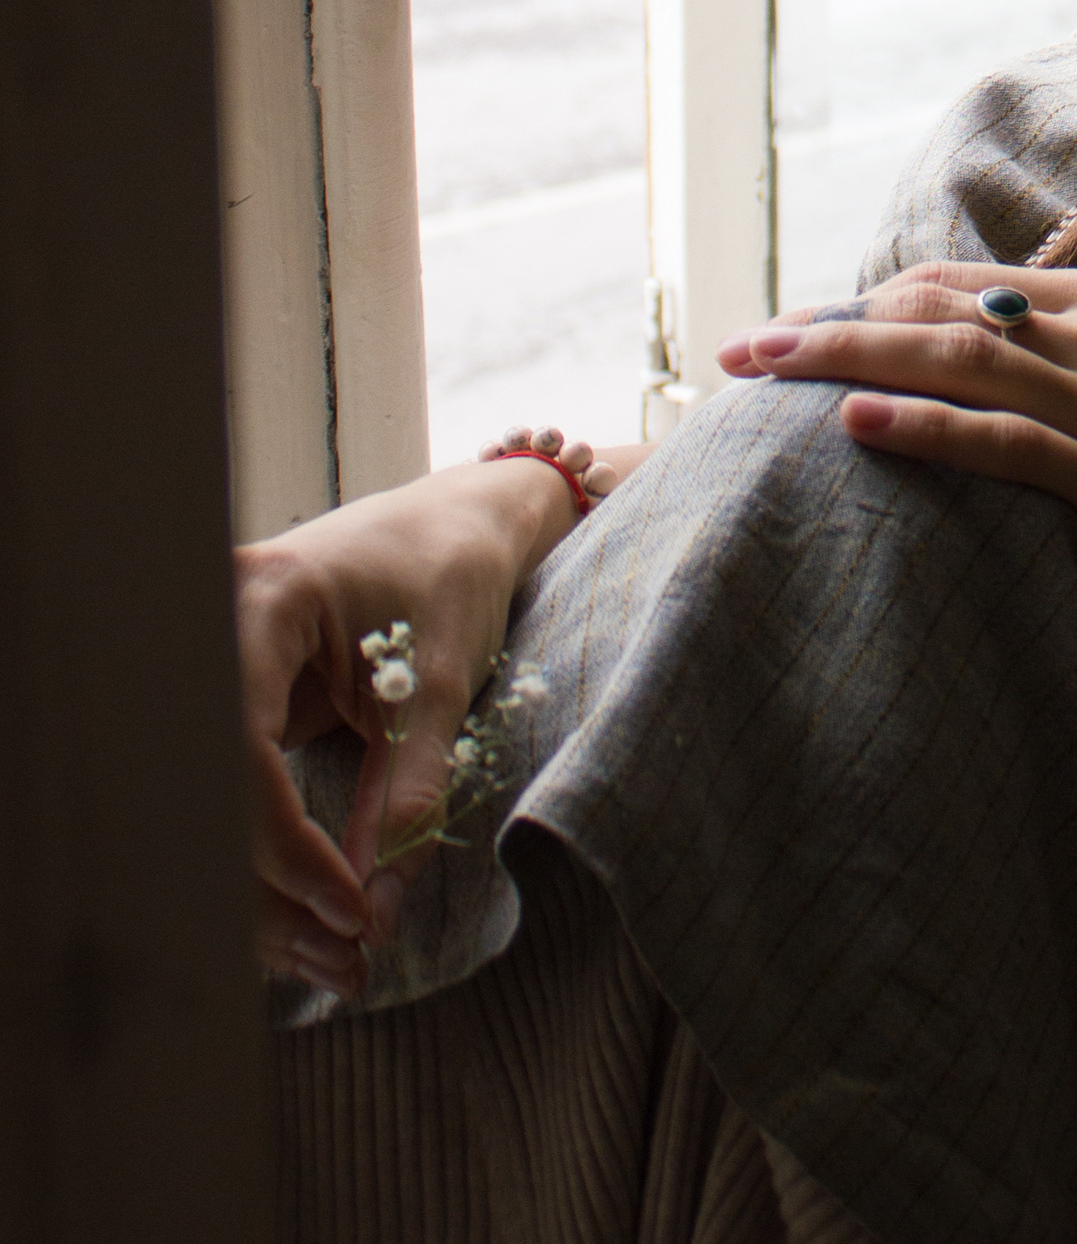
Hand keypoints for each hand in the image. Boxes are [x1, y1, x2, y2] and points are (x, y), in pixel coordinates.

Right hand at [235, 460, 571, 995]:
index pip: (236, 747)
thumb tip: (377, 906)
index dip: (280, 840)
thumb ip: (410, 791)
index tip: (346, 904)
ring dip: (268, 890)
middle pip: (209, 788)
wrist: (466, 519)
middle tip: (339, 958)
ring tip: (335, 959)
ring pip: (216, 805)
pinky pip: (242, 795)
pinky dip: (278, 860)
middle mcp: (215, 632)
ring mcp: (218, 670)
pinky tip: (320, 922)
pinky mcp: (242, 705)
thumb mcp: (444, 684)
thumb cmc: (456, 574)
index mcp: (258, 602)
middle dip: (267, 885)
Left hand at [717, 264, 1076, 670]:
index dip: (865, 302)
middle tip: (734, 350)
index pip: (963, 284)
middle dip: (824, 324)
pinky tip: (851, 424)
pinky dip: (922, 426)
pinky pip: (1005, 443)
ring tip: (753, 372)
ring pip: (953, 361)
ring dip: (839, 359)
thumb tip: (991, 378)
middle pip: (937, 309)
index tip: (791, 332)